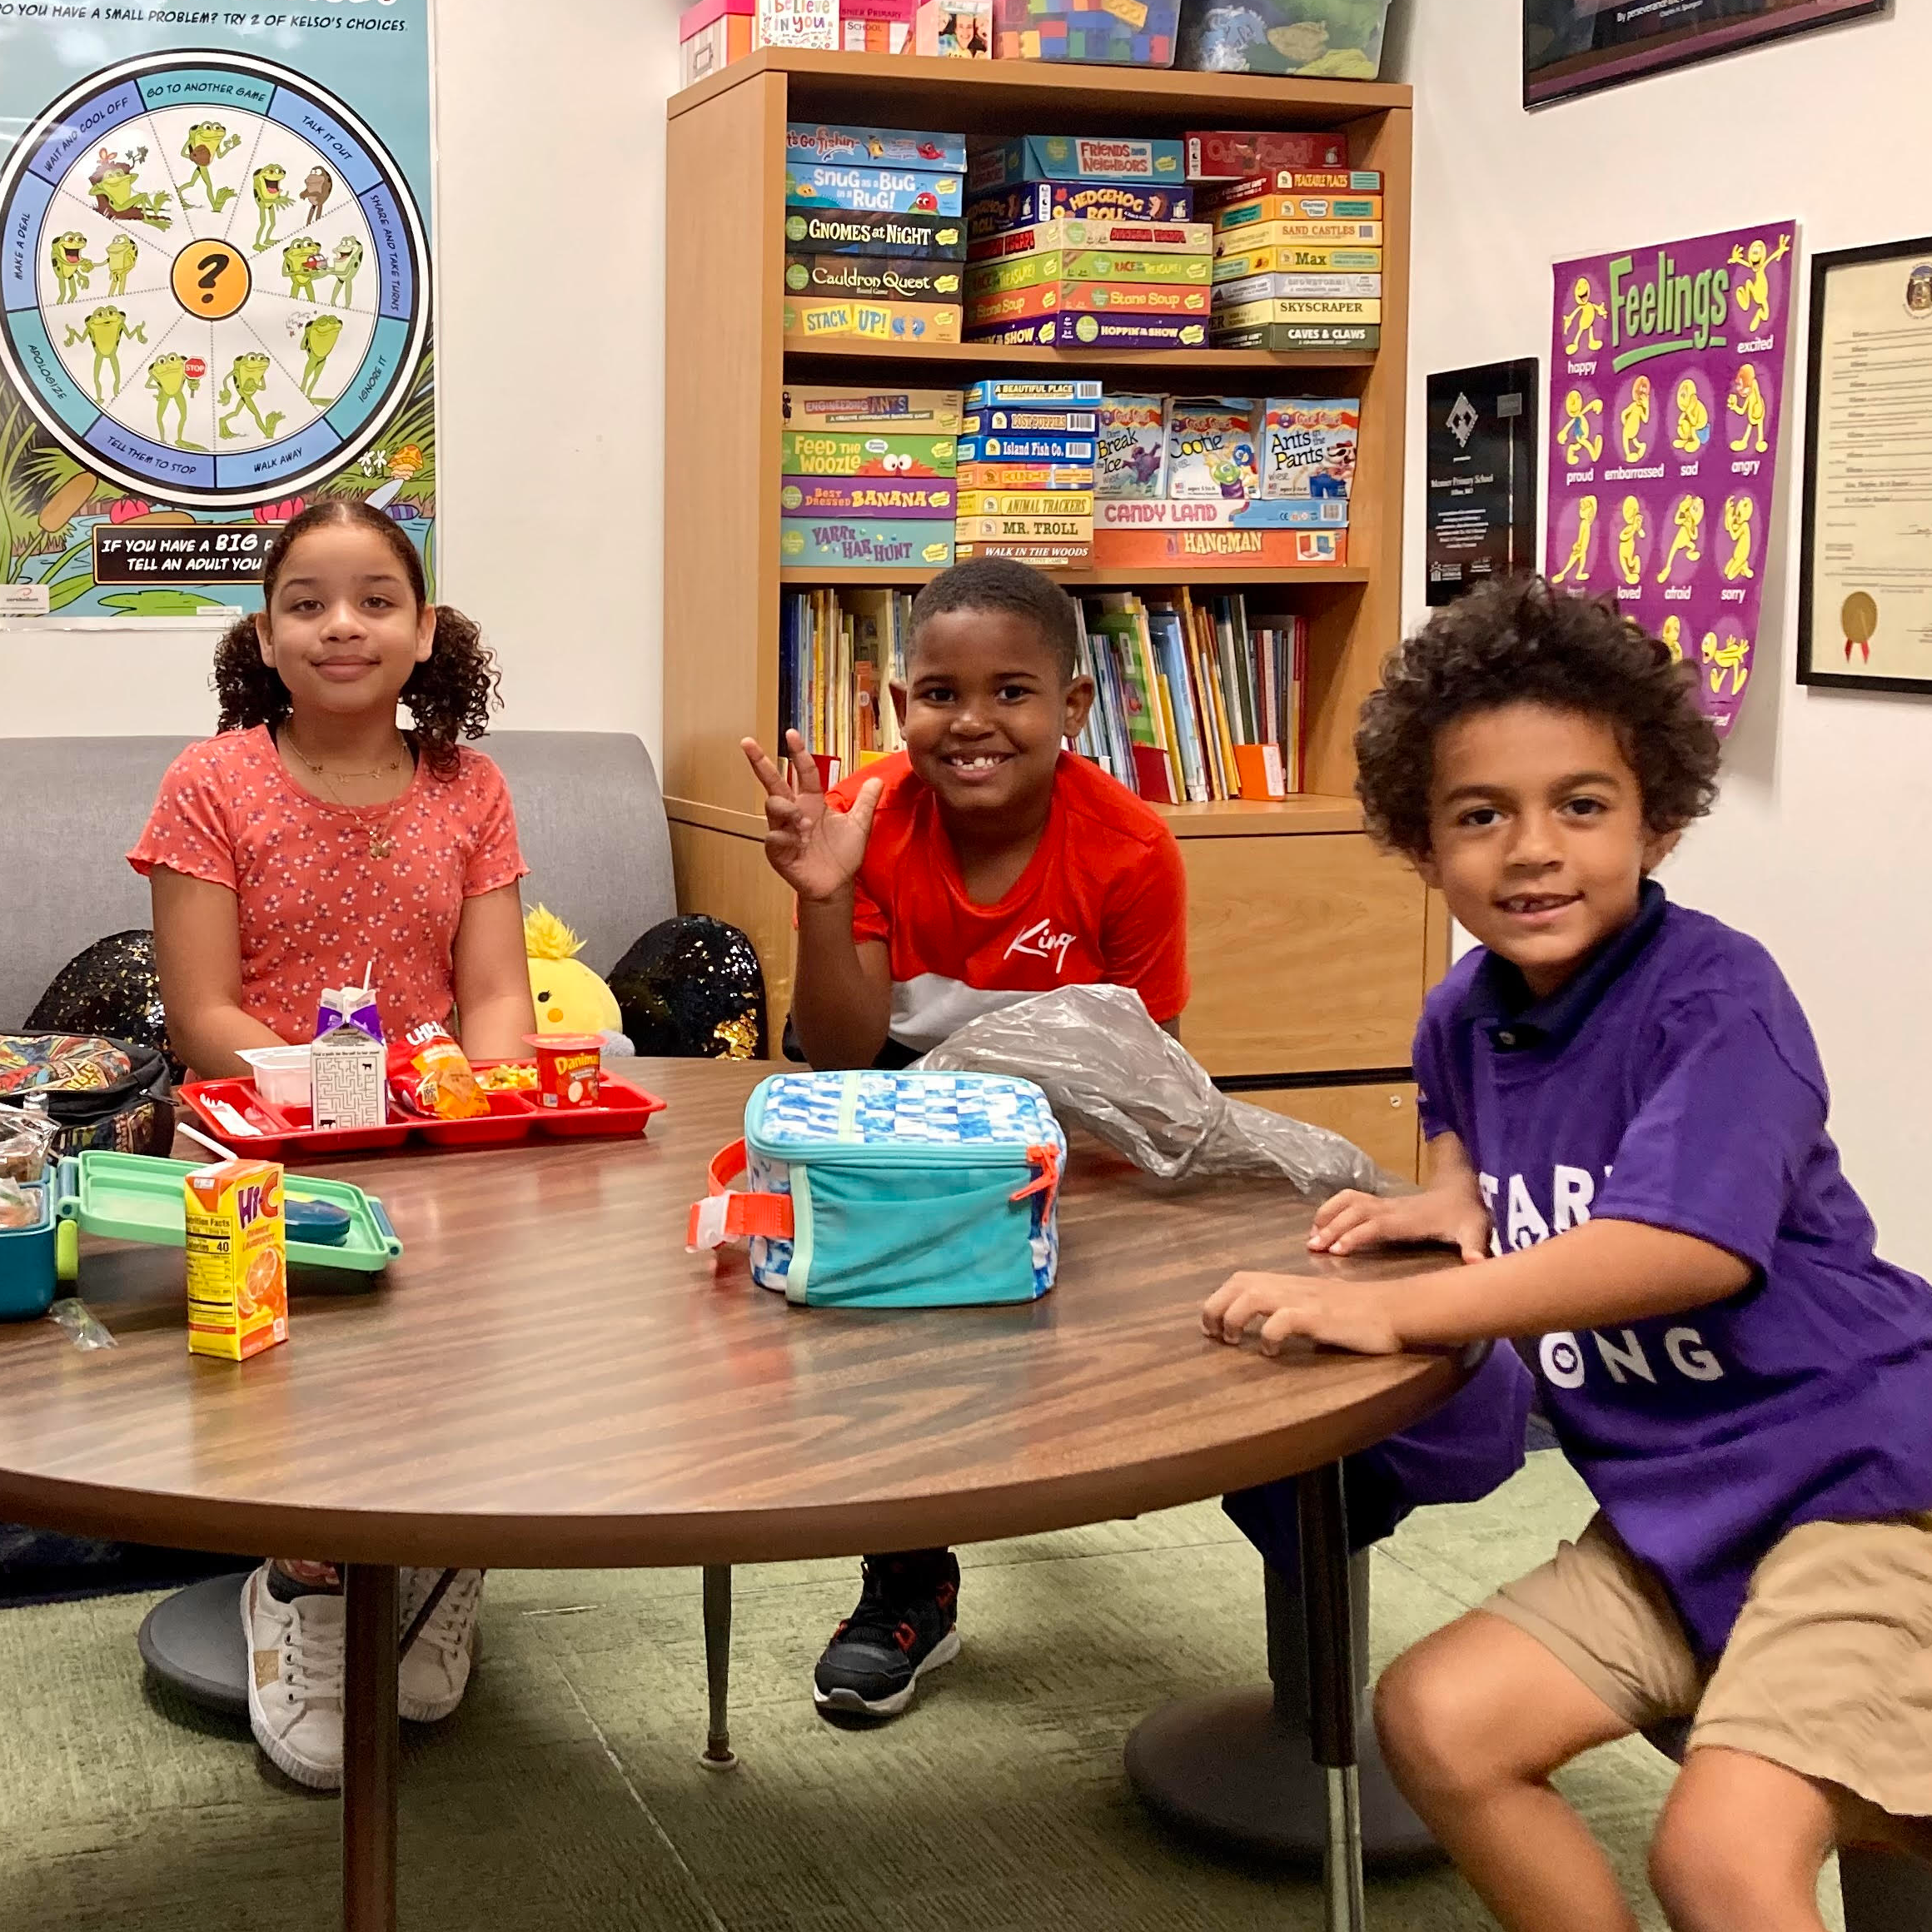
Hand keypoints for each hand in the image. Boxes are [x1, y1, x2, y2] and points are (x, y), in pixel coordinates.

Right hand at [741, 731, 881, 902]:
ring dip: (788, 810)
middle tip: (748, 742)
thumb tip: (877, 779)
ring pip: (773, 806)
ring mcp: (783, 830)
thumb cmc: (843, 854)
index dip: (798, 753)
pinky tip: (797, 843)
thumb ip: (865, 802)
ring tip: (805, 826)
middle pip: (773, 782)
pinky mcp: (778, 851)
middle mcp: (794, 812)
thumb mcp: (859, 825)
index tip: (791, 733)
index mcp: (812, 802)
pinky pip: (773, 837)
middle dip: (760, 762)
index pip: (804, 772)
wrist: (836, 884)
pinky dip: (785, 837)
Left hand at [1202, 1272, 1402, 1356]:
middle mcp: (1290, 1286)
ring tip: (1232, 1340)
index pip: (1242, 1278)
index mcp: (1288, 1283)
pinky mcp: (1317, 1316)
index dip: (1219, 1298)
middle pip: (1238, 1283)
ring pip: (1252, 1296)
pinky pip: (1282, 1320)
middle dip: (1215, 1307)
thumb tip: (1272, 1326)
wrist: (1392, 1309)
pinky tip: (1271, 1352)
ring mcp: (1303, 1299)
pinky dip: (1267, 1335)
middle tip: (1213, 1334)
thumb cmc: (1357, 1312)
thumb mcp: (1317, 1306)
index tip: (1211, 1323)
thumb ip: (1293, 1311)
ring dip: (1233, 1318)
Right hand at [1308, 1188, 1491, 1263]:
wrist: (1462, 1193)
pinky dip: (1331, 1209)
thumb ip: (1474, 1247)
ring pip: (1348, 1202)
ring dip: (1327, 1215)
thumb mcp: (1475, 1230)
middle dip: (1332, 1228)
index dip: (1356, 1235)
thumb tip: (1477, 1263)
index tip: (1336, 1250)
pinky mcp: (1380, 1203)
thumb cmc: (1465, 1216)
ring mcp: (1383, 1203)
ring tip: (1311, 1237)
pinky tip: (1320, 1226)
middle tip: (1312, 1247)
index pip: (1376, 1225)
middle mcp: (1391, 1208)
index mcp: (1408, 1219)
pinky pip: (1349, 1200)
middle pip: (1354, 1213)